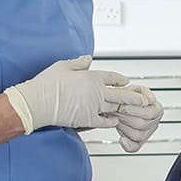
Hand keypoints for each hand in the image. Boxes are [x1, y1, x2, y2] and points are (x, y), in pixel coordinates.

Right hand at [3, 56, 148, 133]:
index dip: (121, 79)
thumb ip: (79, 63)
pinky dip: (112, 121)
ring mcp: (94, 107)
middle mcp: (96, 92)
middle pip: (121, 94)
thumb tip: (87, 58)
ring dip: (125, 109)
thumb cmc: (47, 84)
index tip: (125, 82)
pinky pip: (105, 121)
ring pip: (116, 108)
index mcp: (92, 77)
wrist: (38, 103)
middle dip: (134, 97)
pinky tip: (115, 120)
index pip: (112, 77)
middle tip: (143, 99)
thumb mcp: (63, 66)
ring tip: (133, 110)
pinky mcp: (88, 119)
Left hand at [106, 84, 162, 152]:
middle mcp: (154, 122)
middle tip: (116, 111)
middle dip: (126, 118)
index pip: (149, 113)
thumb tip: (149, 100)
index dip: (135, 110)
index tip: (123, 105)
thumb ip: (143, 92)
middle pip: (142, 124)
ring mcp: (147, 133)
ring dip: (124, 127)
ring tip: (116, 119)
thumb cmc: (129, 96)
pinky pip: (135, 147)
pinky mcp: (138, 142)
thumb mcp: (137, 89)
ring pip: (137, 135)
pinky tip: (122, 139)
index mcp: (157, 109)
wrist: (121, 103)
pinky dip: (128, 145)